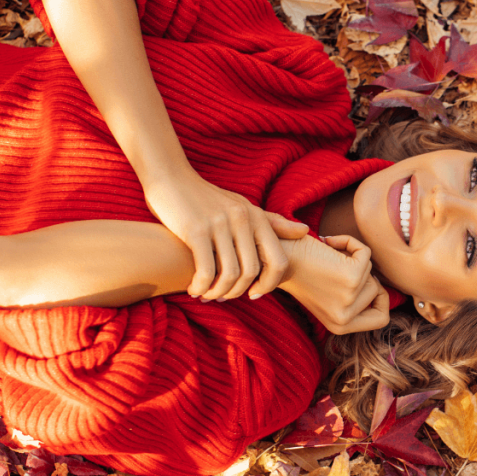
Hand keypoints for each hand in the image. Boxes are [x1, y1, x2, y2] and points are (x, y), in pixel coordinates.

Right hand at [142, 168, 308, 300]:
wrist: (170, 178)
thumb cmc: (208, 199)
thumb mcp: (244, 207)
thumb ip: (273, 223)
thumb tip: (305, 232)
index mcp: (258, 217)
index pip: (279, 262)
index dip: (269, 285)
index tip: (253, 294)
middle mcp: (243, 219)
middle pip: (252, 272)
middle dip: (237, 292)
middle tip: (222, 297)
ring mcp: (220, 224)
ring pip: (230, 274)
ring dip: (217, 292)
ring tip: (206, 295)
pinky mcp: (195, 230)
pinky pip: (206, 270)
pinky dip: (201, 286)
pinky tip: (193, 288)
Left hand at [279, 235, 389, 334]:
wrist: (275, 255)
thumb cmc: (299, 271)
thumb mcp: (327, 298)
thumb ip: (352, 303)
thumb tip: (380, 291)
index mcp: (340, 326)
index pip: (380, 319)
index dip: (379, 299)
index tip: (366, 282)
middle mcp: (345, 317)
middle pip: (376, 291)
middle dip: (360, 274)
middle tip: (333, 267)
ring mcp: (349, 298)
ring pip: (370, 271)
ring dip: (352, 258)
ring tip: (327, 257)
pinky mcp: (351, 276)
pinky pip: (365, 252)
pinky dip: (349, 242)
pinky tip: (328, 243)